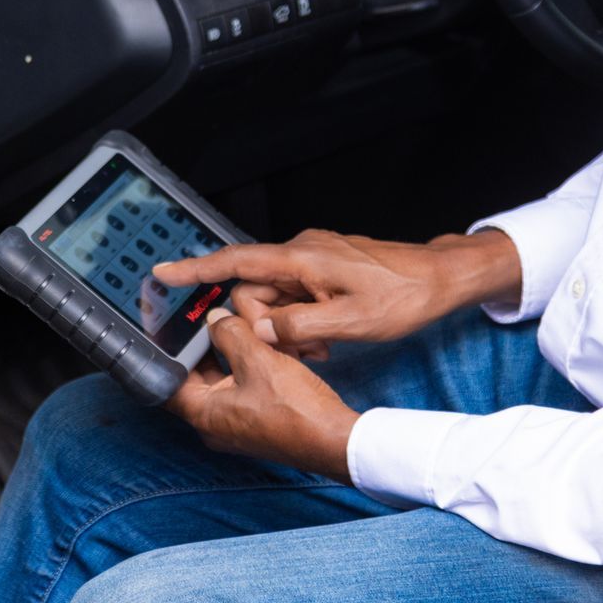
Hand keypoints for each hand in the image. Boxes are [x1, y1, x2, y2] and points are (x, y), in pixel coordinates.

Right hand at [153, 228, 520, 356]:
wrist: (441, 278)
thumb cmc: (403, 295)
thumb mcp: (350, 322)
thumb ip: (298, 327)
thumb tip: (257, 330)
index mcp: (301, 258)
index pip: (236, 261)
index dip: (195, 269)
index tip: (161, 273)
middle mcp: (302, 251)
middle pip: (254, 288)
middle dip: (262, 323)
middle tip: (299, 351)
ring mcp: (314, 258)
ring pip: (276, 295)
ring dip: (286, 326)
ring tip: (320, 348)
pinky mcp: (325, 267)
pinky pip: (295, 293)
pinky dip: (300, 318)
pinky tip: (324, 338)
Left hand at [167, 308, 359, 478]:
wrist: (333, 439)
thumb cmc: (296, 409)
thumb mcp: (259, 359)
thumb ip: (230, 333)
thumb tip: (214, 319)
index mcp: (204, 414)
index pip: (167, 381)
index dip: (166, 352)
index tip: (168, 328)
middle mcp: (214, 424)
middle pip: (193, 379)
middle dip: (197, 348)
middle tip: (199, 319)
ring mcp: (235, 425)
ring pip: (218, 383)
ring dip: (221, 356)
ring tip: (226, 324)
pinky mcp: (254, 422)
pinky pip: (237, 390)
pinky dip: (240, 368)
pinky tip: (253, 345)